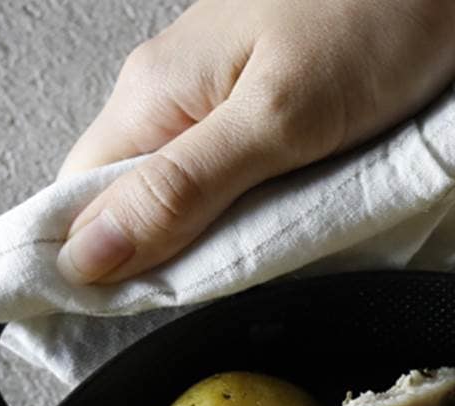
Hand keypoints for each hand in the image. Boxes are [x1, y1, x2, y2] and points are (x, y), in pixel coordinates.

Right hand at [56, 0, 454, 285]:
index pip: (78, 202)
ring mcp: (216, 97)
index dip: (90, 270)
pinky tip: (277, 236)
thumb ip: (182, 190)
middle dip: (154, 268)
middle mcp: (171, 95)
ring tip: (244, 279)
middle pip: (128, 205)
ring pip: (179, 198)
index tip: (120, 325)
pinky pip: (229, 179)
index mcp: (154, 95)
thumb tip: (89, 257)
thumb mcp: (277, 120)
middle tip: (201, 309)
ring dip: (204, 249)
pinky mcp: (264, 103)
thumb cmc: (376, 16)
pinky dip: (247, 218)